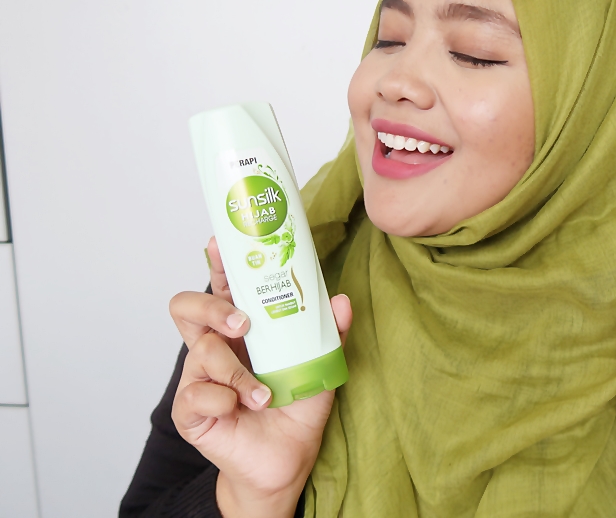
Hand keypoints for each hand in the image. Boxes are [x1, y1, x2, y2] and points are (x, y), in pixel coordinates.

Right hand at [169, 236, 351, 516]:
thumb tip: (341, 301)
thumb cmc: (296, 404)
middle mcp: (214, 346)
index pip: (221, 287)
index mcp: (239, 328)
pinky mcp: (190, 410)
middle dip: (211, 307)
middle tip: (242, 321)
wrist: (288, 457)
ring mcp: (197, 377)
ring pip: (200, 351)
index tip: (220, 244)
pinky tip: (241, 408)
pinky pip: (197, 394)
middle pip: (187, 307)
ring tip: (263, 392)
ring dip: (236, 371)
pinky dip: (224, 399)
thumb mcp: (319, 363)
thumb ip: (329, 331)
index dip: (217, 263)